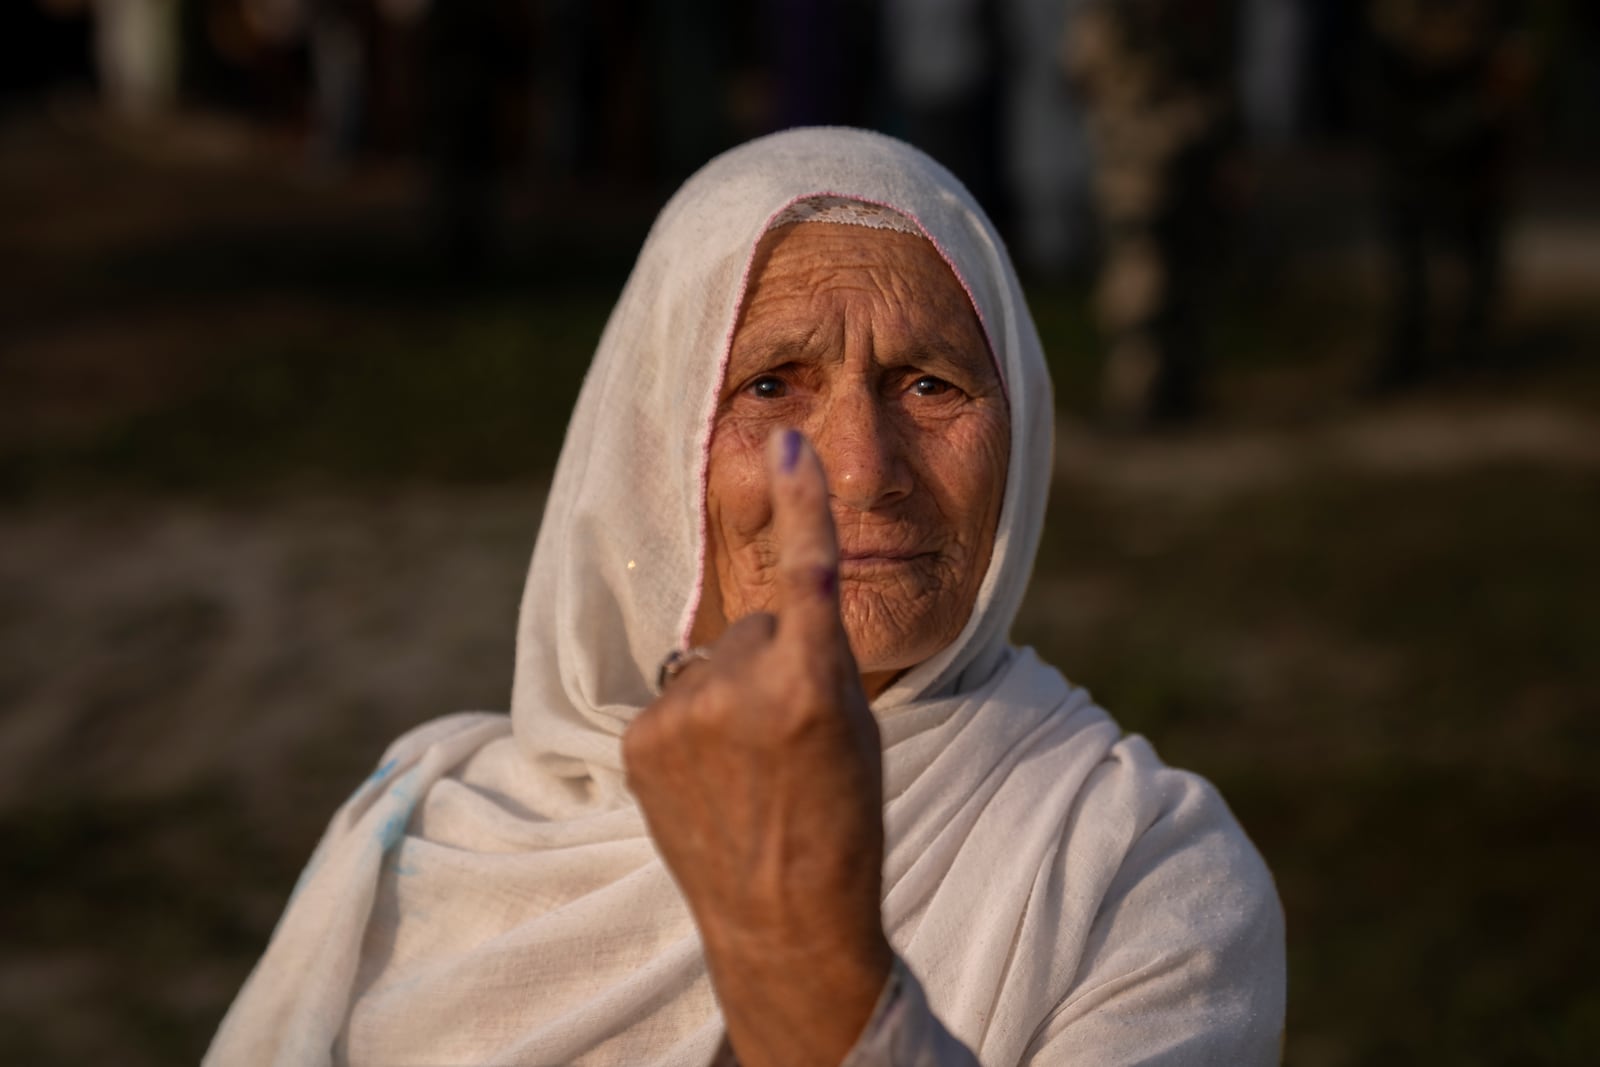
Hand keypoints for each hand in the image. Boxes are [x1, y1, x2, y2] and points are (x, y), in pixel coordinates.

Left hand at [624, 429, 891, 1066]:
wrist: (785, 923)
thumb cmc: (843, 825)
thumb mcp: (857, 729)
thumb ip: (816, 660)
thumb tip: (771, 617)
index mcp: (809, 685)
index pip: (809, 573)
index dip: (803, 502)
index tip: (789, 440)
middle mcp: (738, 691)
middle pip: (757, 625)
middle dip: (774, 660)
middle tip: (790, 738)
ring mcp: (679, 718)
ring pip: (712, 660)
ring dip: (730, 692)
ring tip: (750, 766)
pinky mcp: (638, 743)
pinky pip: (674, 698)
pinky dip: (692, 723)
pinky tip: (713, 778)